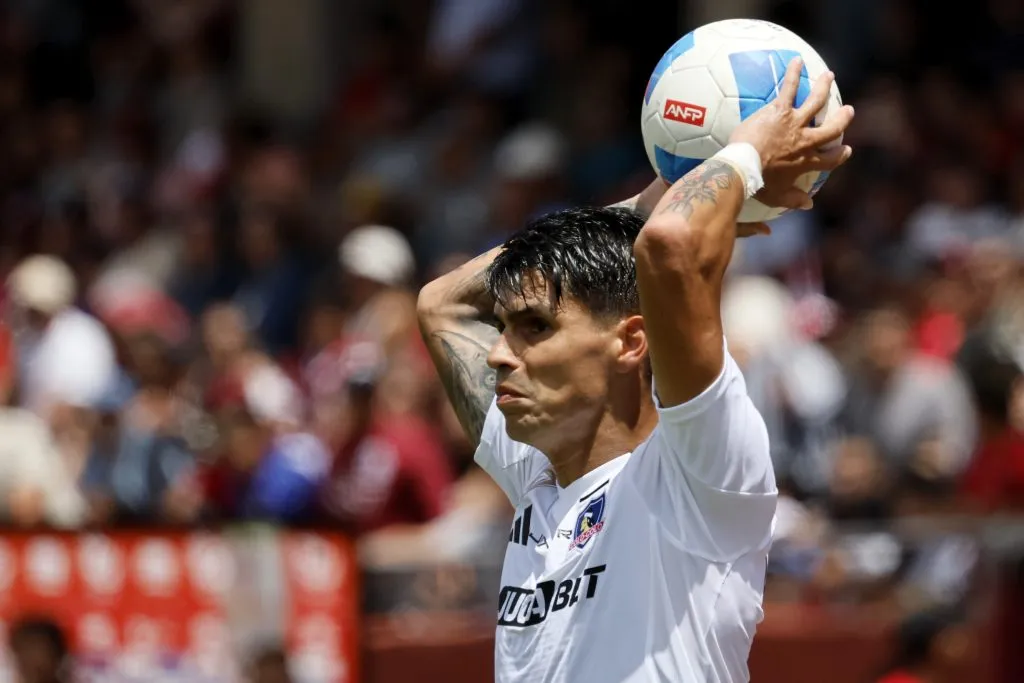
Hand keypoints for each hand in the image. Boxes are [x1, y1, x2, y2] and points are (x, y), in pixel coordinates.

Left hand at [729, 57, 854, 210]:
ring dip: (824, 88)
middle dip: (842, 119)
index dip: (840, 155)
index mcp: (806, 162)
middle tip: (848, 111)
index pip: (830, 160)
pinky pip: (789, 88)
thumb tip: (808, 205)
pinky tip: (796, 60)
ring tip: (829, 76)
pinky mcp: (780, 111)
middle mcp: (806, 141)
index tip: (845, 150)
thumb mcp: (777, 197)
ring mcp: (795, 123)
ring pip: (816, 102)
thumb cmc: (758, 184)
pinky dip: (794, 73)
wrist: (743, 168)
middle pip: (831, 128)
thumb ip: (794, 200)